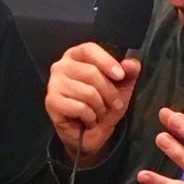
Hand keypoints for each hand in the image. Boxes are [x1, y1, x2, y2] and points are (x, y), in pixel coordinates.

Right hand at [46, 43, 140, 165]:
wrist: (88, 134)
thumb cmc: (101, 106)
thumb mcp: (120, 88)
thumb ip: (128, 73)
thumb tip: (132, 64)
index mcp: (76, 56)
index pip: (89, 49)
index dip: (106, 61)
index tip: (120, 76)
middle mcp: (61, 66)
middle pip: (90, 72)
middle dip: (109, 92)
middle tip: (115, 104)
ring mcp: (54, 84)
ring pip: (87, 92)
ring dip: (100, 107)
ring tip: (99, 113)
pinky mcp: (51, 102)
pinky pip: (79, 107)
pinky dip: (90, 117)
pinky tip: (88, 120)